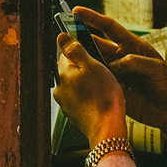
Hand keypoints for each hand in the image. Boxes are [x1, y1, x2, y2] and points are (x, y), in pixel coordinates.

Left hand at [53, 32, 127, 147]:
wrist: (107, 129)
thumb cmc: (103, 97)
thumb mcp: (92, 66)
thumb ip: (75, 50)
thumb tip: (62, 37)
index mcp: (62, 74)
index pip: (65, 54)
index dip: (81, 51)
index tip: (93, 53)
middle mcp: (60, 89)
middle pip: (72, 70)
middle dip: (86, 69)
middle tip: (103, 71)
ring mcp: (66, 103)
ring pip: (78, 85)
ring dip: (89, 83)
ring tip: (106, 86)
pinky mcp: (75, 114)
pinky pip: (82, 99)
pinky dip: (91, 97)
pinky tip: (102, 99)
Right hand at [70, 7, 166, 150]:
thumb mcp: (156, 69)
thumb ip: (134, 63)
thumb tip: (113, 66)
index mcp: (132, 47)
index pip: (109, 28)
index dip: (92, 18)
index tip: (76, 11)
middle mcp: (121, 58)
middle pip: (96, 45)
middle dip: (80, 41)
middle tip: (65, 40)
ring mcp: (116, 74)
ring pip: (94, 64)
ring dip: (83, 62)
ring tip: (69, 60)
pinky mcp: (113, 89)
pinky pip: (97, 82)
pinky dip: (89, 81)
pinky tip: (79, 80)